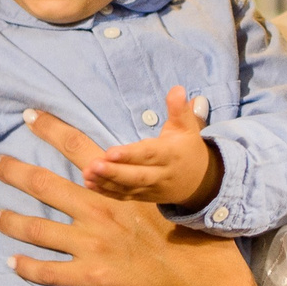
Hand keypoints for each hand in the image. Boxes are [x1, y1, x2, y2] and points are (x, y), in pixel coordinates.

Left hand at [0, 116, 252, 285]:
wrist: (199, 279)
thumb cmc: (192, 230)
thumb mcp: (183, 179)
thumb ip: (179, 133)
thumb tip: (186, 94)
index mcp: (117, 185)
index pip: (77, 146)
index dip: (50, 128)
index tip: (28, 116)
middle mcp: (97, 210)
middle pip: (44, 184)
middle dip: (15, 171)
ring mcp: (91, 244)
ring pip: (37, 229)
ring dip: (11, 221)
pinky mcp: (91, 275)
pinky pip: (49, 271)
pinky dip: (27, 268)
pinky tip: (11, 263)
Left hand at [45, 86, 220, 209]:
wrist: (199, 181)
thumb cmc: (187, 148)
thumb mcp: (187, 127)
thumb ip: (179, 109)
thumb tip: (176, 89)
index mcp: (170, 155)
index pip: (149, 155)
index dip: (130, 155)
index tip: (110, 152)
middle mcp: (161, 174)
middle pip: (136, 176)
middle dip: (114, 172)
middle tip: (93, 165)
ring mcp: (151, 189)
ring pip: (128, 188)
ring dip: (106, 182)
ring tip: (86, 173)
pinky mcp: (143, 196)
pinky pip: (124, 196)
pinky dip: (106, 192)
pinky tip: (89, 183)